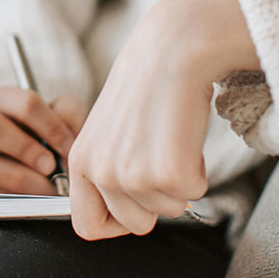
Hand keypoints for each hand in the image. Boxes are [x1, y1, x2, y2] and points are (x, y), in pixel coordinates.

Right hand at [0, 87, 87, 194]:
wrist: (42, 168)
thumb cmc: (51, 135)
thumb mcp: (64, 116)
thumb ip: (69, 113)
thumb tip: (66, 136)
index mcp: (1, 99)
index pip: (26, 103)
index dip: (51, 126)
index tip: (68, 146)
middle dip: (27, 149)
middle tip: (51, 166)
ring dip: (27, 179)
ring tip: (49, 187)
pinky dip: (20, 198)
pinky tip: (36, 197)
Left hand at [69, 0, 260, 239]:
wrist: (169, 51)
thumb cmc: (144, 91)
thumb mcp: (107, 133)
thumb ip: (108, 173)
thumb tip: (128, 216)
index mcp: (80, 162)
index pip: (86, 226)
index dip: (115, 224)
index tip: (135, 207)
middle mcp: (99, 172)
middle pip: (136, 224)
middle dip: (156, 200)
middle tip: (159, 158)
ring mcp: (131, 174)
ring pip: (168, 211)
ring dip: (178, 181)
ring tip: (169, 139)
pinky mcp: (166, 172)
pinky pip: (194, 194)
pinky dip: (198, 170)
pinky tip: (184, 136)